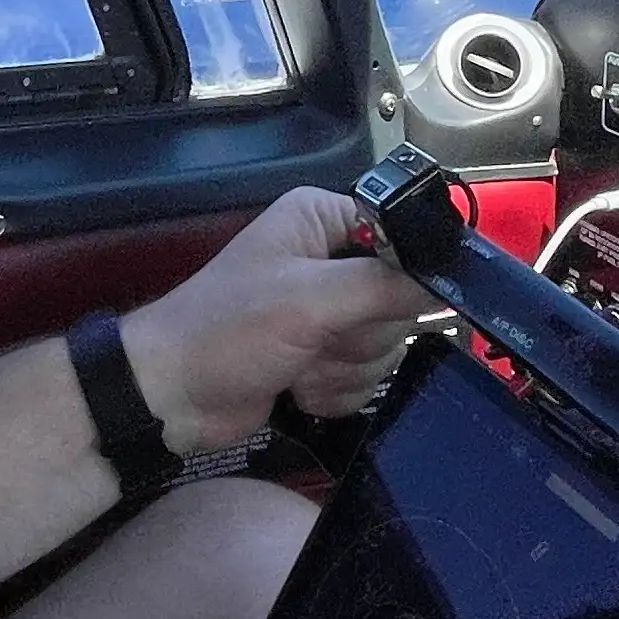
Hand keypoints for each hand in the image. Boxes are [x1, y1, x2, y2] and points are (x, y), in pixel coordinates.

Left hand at [116, 187, 439, 451]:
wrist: (172, 397)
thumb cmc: (228, 332)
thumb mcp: (308, 300)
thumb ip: (382, 286)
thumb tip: (446, 282)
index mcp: (321, 221)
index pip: (400, 237)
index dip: (398, 277)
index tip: (375, 307)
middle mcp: (330, 261)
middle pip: (398, 302)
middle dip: (359, 336)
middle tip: (315, 341)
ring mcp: (327, 314)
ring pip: (384, 347)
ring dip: (342, 369)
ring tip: (297, 368)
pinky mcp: (323, 360)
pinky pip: (365, 379)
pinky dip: (333, 392)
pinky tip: (297, 389)